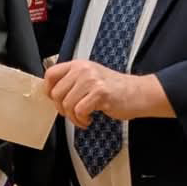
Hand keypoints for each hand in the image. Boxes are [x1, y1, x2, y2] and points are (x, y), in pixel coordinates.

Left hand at [45, 60, 172, 127]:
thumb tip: (51, 94)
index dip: (48, 90)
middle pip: (56, 93)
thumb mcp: (90, 77)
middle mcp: (83, 69)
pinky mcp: (100, 93)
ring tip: (84, 118)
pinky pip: (79, 111)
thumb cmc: (114, 89)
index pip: (50, 74)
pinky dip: (82, 120)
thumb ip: (72, 81)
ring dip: (73, 117)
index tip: (55, 101)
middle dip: (62, 109)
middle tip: (73, 113)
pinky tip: (90, 119)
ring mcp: (91, 80)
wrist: (138, 93)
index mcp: (78, 65)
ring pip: (67, 105)